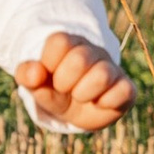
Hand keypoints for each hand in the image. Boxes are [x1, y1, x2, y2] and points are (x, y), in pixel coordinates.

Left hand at [17, 33, 135, 132]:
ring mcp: (112, 68)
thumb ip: (27, 75)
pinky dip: (107, 102)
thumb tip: (35, 73)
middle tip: (63, 88)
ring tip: (80, 96)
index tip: (48, 74)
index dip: (49, 64)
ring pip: (102, 75)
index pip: (60, 41)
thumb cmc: (54, 91)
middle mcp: (93, 51)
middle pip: (80, 59)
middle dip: (64, 82)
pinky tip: (99, 103)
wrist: (75, 112)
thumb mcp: (35, 84)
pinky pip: (125, 91)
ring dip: (84, 93)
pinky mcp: (126, 88)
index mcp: (69, 43)